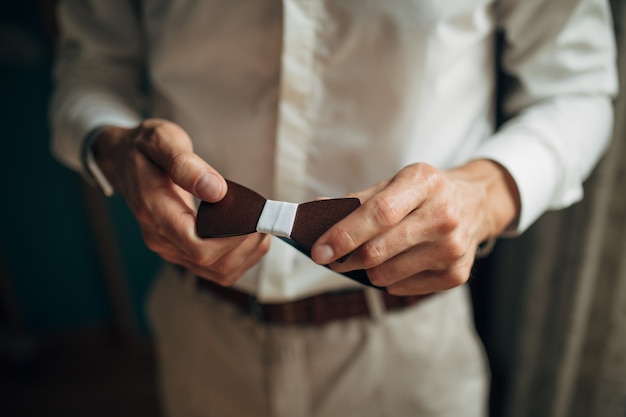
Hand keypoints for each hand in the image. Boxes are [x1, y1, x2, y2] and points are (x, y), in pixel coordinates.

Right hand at [93, 118, 269, 285]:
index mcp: (154, 212)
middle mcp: (161, 239)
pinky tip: (249, 233)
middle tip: (263, 216)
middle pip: (213, 263)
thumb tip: (216, 191)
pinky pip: (217, 268)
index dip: (232, 238)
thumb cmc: (145, 149)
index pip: (198, 245)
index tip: (253, 216)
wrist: (123, 162)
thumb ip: (185, 164)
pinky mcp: (182, 252)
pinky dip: (241, 256)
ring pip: (219, 271)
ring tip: (259, 223)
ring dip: (248, 253)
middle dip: (247, 244)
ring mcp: (171, 249)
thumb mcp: (161, 140)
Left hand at [311, 160, 519, 294]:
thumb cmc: (424, 194)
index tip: (318, 251)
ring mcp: (453, 248)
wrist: (476, 204)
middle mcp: (444, 215)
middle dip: (345, 259)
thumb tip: (314, 214)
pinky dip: (390, 279)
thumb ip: (355, 201)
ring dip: (367, 270)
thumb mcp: (395, 183)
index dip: (343, 235)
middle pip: (379, 250)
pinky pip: (402, 288)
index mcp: (425, 182)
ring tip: (370, 256)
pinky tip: (399, 262)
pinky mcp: (457, 274)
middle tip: (331, 260)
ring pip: (386, 275)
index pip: (378, 213)